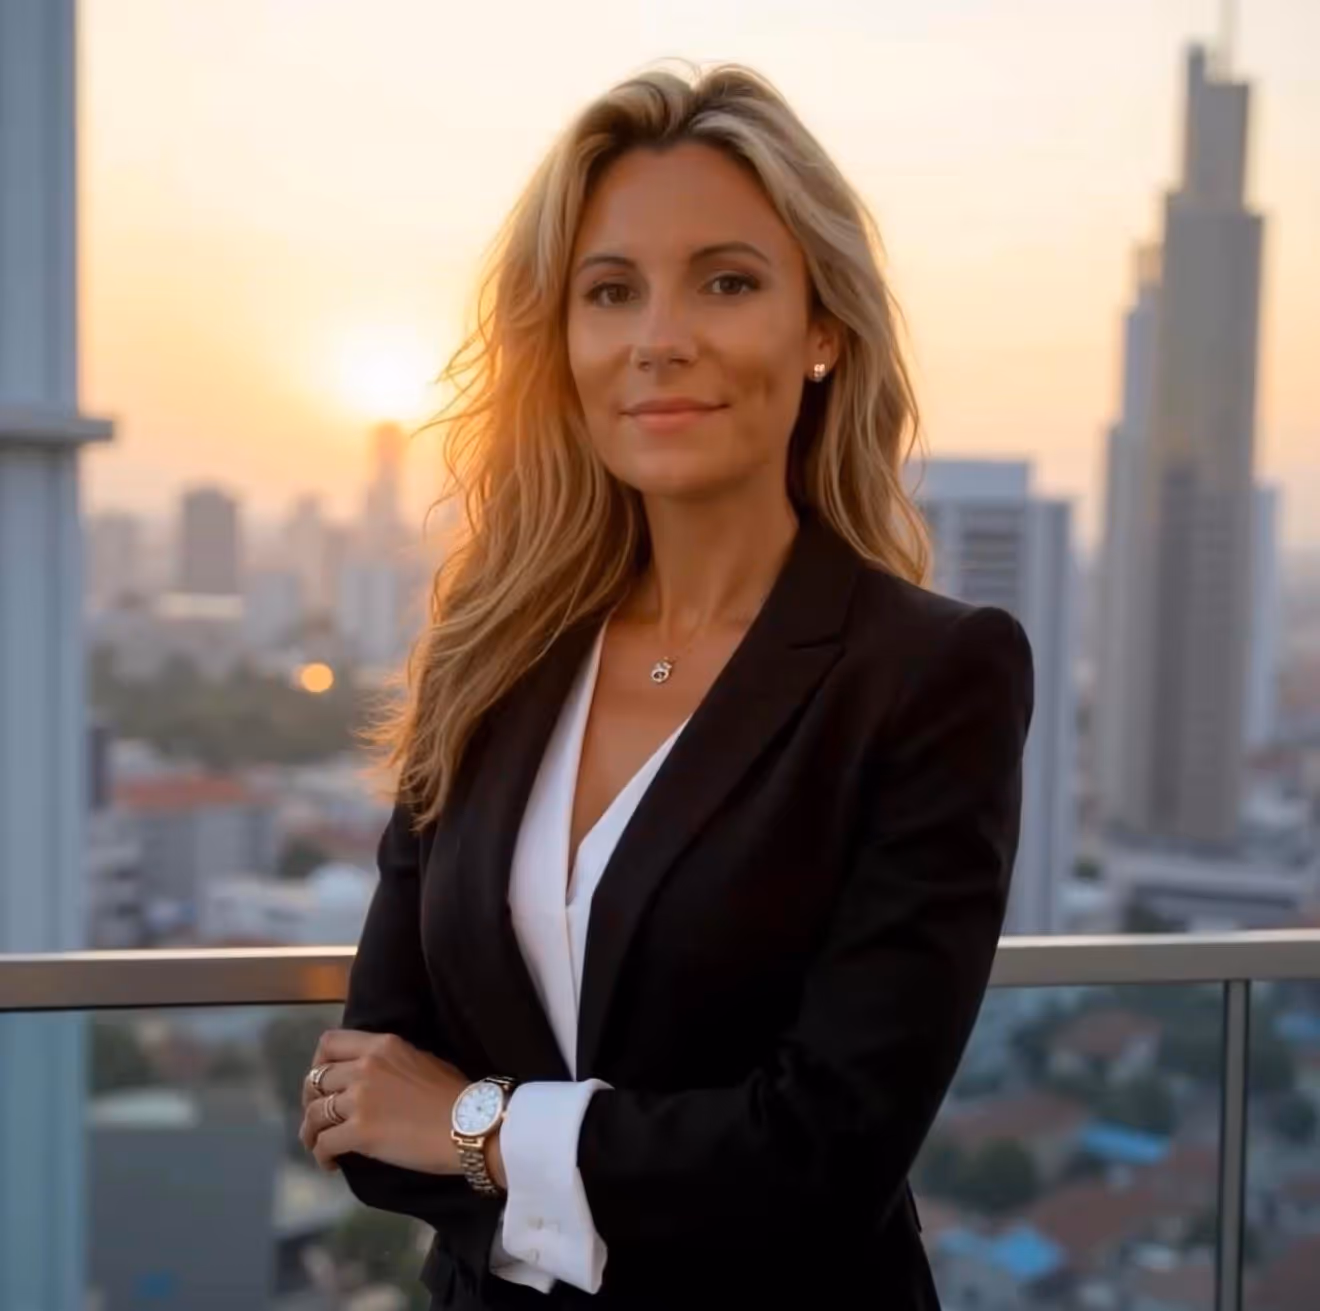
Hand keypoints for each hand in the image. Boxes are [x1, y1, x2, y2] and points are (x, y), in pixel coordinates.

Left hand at [299, 1029, 469, 1175]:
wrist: (470, 1124)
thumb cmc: (454, 1094)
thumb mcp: (420, 1059)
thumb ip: (390, 1062)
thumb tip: (373, 1075)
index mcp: (382, 1045)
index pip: (329, 1042)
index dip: (317, 1063)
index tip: (322, 1081)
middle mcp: (365, 1066)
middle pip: (315, 1080)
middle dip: (310, 1101)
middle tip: (318, 1118)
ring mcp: (360, 1099)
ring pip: (313, 1114)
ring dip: (310, 1133)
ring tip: (318, 1145)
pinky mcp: (360, 1132)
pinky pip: (324, 1143)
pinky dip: (321, 1156)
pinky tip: (330, 1164)